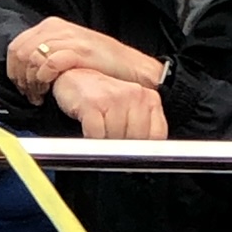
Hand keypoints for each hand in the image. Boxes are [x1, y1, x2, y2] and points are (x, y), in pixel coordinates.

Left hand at [7, 18, 161, 102]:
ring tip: (39, 96)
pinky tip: (48, 92)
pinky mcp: (79, 51)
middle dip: (20, 77)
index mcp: (53, 26)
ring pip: (31, 58)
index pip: (16, 45)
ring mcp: (69, 39)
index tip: (21, 86)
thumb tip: (25, 69)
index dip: (14, 69)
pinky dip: (43, 80)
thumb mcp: (71, 49)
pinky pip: (49, 64)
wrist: (132, 68)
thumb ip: (49, 53)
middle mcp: (58, 28)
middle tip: (30, 94)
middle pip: (20, 51)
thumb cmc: (103, 64)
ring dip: (31, 82)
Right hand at [51, 68, 167, 138]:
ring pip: (117, 138)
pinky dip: (92, 139)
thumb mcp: (131, 110)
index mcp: (149, 99)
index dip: (143, 149)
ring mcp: (114, 98)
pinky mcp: (92, 103)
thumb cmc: (104, 99)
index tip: (132, 149)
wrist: (75, 78)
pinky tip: (89, 131)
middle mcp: (135, 95)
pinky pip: (96, 135)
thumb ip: (144, 127)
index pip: (157, 136)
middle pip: (137, 139)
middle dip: (123, 148)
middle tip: (112, 139)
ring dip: (105, 143)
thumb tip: (146, 153)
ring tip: (100, 132)